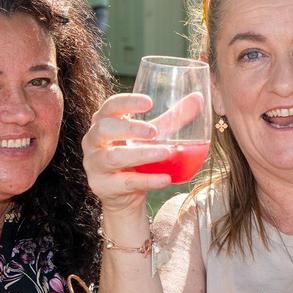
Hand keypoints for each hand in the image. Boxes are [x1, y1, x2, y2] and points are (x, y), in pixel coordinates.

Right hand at [82, 93, 183, 214]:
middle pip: (104, 129)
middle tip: (154, 132)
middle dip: (129, 128)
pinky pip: (125, 182)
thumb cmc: (134, 154)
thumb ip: (173, 117)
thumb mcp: (152, 134)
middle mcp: (94, 141)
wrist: (123, 193)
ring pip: (113, 157)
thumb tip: (198, 98)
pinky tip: (166, 178)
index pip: (110, 106)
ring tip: (166, 153)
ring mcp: (95, 164)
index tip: (149, 103)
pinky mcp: (102, 186)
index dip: (127, 102)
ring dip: (141, 154)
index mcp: (103, 122)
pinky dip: (148, 180)